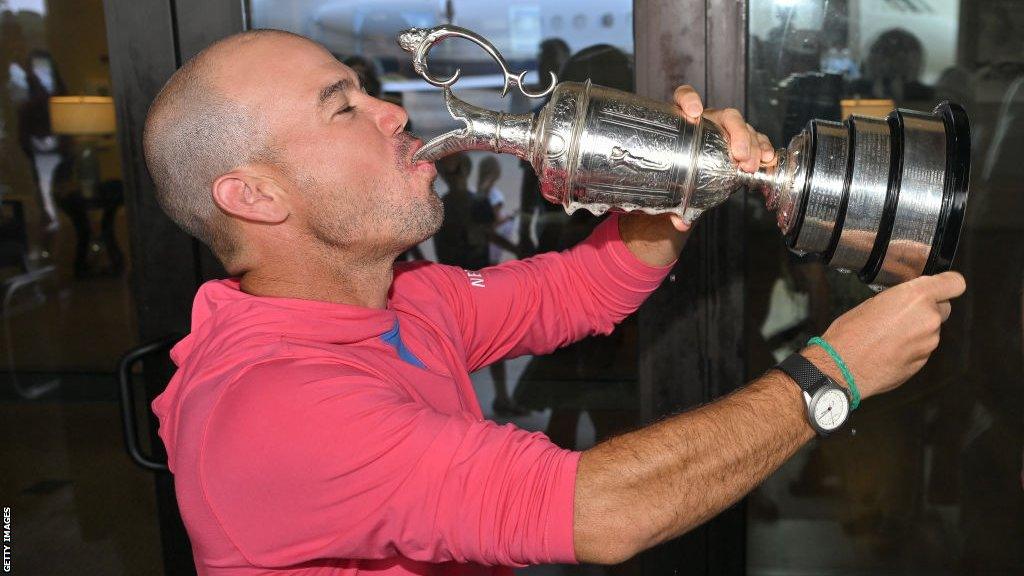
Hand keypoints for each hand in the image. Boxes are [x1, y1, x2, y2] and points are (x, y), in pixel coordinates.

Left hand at [669, 85, 775, 230]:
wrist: (693, 178)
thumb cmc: (678, 175)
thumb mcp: (672, 188)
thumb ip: (672, 204)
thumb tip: (680, 222)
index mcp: (685, 121)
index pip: (684, 97)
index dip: (689, 98)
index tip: (694, 112)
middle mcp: (709, 120)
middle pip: (726, 116)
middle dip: (736, 133)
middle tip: (738, 155)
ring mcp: (728, 130)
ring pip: (744, 128)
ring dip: (752, 144)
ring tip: (752, 164)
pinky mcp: (743, 142)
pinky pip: (757, 139)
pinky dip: (764, 148)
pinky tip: (768, 160)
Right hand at [815, 271, 966, 400]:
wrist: (842, 368)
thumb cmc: (850, 334)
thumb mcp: (872, 302)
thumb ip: (899, 299)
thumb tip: (906, 302)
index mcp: (916, 297)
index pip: (955, 284)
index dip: (946, 285)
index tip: (939, 286)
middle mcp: (929, 319)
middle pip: (943, 308)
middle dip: (927, 309)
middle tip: (902, 314)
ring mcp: (928, 343)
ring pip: (931, 330)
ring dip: (916, 330)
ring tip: (888, 335)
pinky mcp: (923, 362)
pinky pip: (922, 348)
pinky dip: (910, 348)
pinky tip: (888, 350)